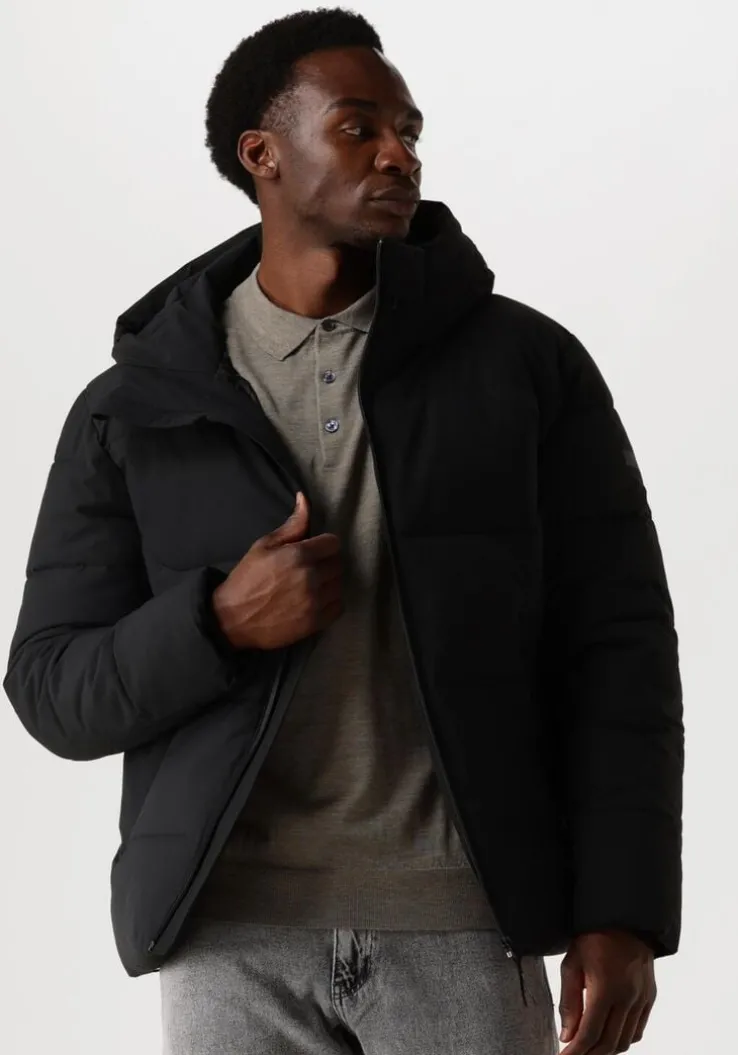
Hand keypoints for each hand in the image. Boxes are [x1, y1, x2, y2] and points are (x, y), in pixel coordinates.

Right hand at [212, 492, 343, 649]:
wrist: (232, 619)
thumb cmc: (247, 578)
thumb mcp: (264, 545)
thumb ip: (292, 525)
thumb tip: (305, 499)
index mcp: (299, 555)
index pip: (333, 543)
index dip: (323, 545)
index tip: (314, 550)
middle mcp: (311, 577)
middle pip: (338, 564)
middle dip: (326, 563)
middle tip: (311, 568)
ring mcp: (315, 601)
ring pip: (338, 585)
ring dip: (329, 583)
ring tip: (312, 585)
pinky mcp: (315, 622)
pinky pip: (338, 607)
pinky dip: (330, 603)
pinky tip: (316, 601)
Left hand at [559, 930, 656, 1053]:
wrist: (624, 918)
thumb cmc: (593, 937)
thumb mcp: (572, 964)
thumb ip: (569, 1002)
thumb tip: (567, 1035)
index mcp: (606, 989)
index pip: (590, 1034)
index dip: (576, 1051)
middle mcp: (628, 998)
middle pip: (609, 1043)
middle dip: (589, 1054)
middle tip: (574, 1054)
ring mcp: (642, 999)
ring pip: (626, 1041)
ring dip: (607, 1049)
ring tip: (589, 1047)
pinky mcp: (650, 997)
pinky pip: (638, 1030)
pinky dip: (624, 1039)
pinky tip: (610, 1036)